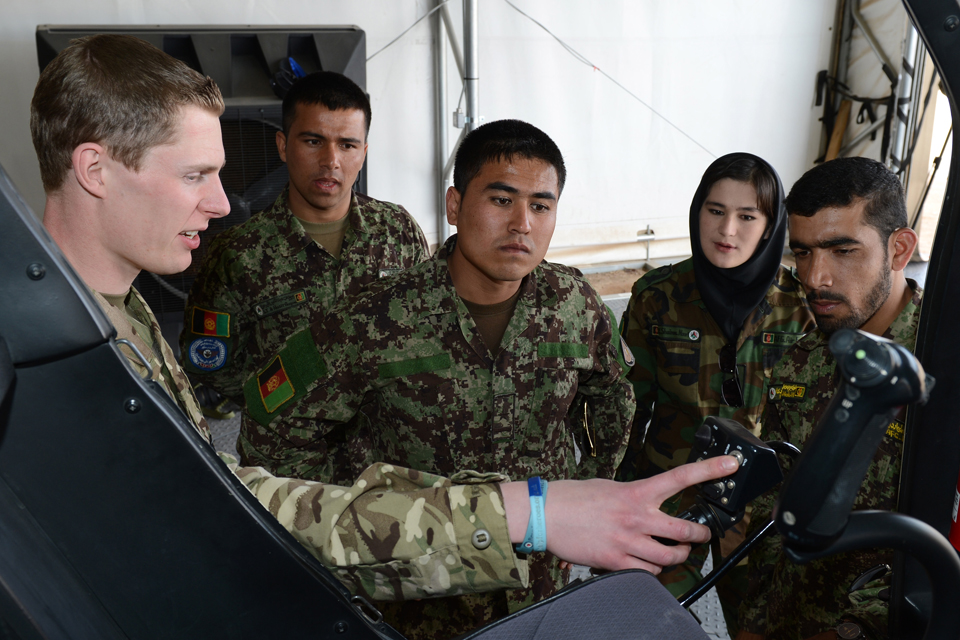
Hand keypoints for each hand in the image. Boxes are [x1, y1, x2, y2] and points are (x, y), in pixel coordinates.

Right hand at [501, 455, 738, 573]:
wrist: (546, 514)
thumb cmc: (574, 498)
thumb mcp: (609, 487)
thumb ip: (634, 496)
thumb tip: (648, 504)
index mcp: (636, 492)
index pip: (680, 477)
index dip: (710, 470)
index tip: (730, 464)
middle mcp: (637, 516)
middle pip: (685, 530)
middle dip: (699, 535)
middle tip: (701, 535)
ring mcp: (628, 541)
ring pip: (670, 558)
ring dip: (677, 557)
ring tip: (674, 553)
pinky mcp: (616, 561)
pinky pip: (646, 572)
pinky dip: (651, 570)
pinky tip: (646, 563)